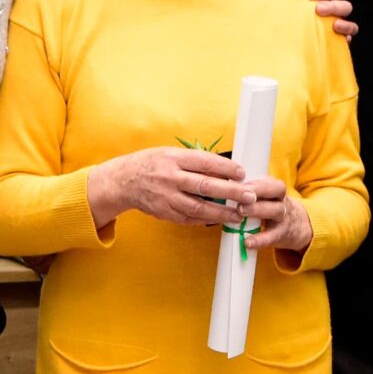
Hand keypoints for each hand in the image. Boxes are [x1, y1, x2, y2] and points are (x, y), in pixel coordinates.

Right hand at [89, 147, 253, 229]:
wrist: (123, 181)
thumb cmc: (152, 164)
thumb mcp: (170, 153)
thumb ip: (194, 160)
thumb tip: (224, 168)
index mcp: (173, 158)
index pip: (204, 162)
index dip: (225, 168)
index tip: (242, 173)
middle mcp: (170, 177)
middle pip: (205, 185)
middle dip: (230, 192)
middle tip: (249, 196)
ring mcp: (167, 197)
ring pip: (199, 207)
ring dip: (221, 212)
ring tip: (239, 214)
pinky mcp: (165, 212)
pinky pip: (189, 218)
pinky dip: (206, 219)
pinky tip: (219, 219)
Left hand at [234, 177, 313, 254]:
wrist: (298, 226)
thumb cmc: (272, 207)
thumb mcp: (266, 197)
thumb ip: (249, 192)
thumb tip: (222, 188)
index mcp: (276, 190)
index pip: (270, 181)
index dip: (257, 181)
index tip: (240, 182)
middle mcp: (282, 200)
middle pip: (275, 191)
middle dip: (256, 191)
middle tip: (239, 194)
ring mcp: (283, 217)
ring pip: (275, 210)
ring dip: (257, 210)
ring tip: (240, 212)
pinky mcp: (281, 234)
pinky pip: (272, 236)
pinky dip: (260, 240)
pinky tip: (247, 242)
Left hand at [295, 0, 357, 37]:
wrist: (283, 16)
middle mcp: (337, 6)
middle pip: (345, 5)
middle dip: (333, 7)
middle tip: (318, 9)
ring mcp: (339, 22)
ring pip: (351, 23)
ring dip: (345, 24)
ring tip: (334, 25)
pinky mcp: (337, 36)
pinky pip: (349, 37)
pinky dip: (347, 37)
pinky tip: (342, 38)